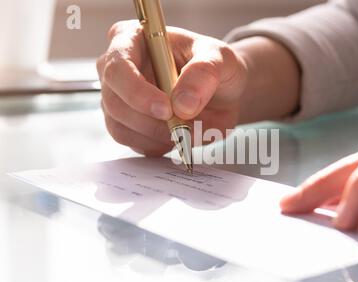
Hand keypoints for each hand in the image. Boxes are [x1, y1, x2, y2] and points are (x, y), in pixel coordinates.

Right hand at [96, 21, 247, 155]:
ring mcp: (119, 98)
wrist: (224, 92)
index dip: (137, 92)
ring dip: (155, 135)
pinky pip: (132, 142)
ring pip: (120, 127)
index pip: (118, 67)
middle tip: (183, 126)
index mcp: (133, 40)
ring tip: (186, 129)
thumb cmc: (215, 66)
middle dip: (150, 120)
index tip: (166, 110)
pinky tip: (177, 135)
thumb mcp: (220, 58)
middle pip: (114, 101)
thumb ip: (204, 74)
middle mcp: (118, 69)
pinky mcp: (127, 123)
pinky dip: (157, 145)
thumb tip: (182, 104)